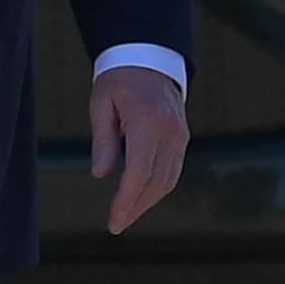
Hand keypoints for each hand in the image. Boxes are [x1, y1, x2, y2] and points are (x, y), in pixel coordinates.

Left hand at [90, 64, 188, 233]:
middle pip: (156, 183)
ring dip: (147, 201)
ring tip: (126, 215)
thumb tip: (101, 175)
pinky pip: (172, 170)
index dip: (126, 201)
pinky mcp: (182, 137)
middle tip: (117, 225)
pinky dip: (157, 187)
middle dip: (136, 207)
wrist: (148, 58)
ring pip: (168, 180)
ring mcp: (180, 136)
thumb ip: (103, 140)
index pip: (139, 173)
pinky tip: (140, 196)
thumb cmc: (118, 79)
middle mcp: (170, 133)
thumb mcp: (101, 104)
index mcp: (148, 123)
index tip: (114, 221)